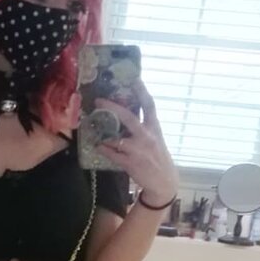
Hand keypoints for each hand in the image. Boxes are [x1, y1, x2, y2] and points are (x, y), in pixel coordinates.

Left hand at [95, 80, 177, 203]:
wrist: (164, 182)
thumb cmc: (158, 158)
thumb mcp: (155, 139)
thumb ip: (144, 128)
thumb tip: (126, 117)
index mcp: (155, 128)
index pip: (149, 105)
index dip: (142, 91)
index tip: (134, 78)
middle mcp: (147, 137)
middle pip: (129, 118)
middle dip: (113, 108)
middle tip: (99, 101)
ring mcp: (138, 151)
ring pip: (117, 140)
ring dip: (104, 137)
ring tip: (95, 133)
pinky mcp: (130, 163)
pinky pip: (112, 154)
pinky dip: (104, 150)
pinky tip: (98, 147)